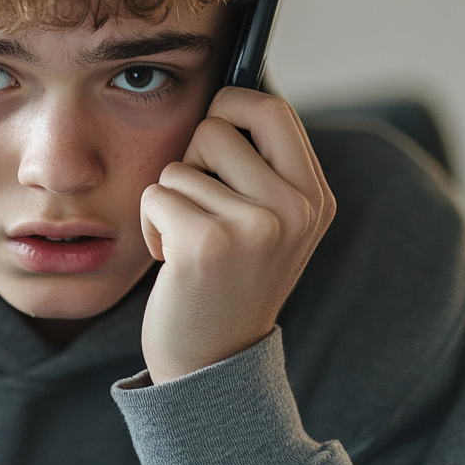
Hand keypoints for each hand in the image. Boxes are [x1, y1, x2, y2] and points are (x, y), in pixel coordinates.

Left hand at [139, 87, 334, 383]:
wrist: (213, 367)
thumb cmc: (226, 283)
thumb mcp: (270, 226)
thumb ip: (262, 169)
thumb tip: (226, 97)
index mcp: (315, 198)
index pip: (273, 109)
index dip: (231, 105)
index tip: (214, 133)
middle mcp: (295, 209)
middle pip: (219, 123)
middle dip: (193, 153)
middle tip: (199, 199)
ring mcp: (255, 227)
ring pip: (179, 164)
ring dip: (170, 200)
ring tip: (189, 243)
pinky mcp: (207, 244)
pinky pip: (155, 194)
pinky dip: (149, 225)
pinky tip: (171, 261)